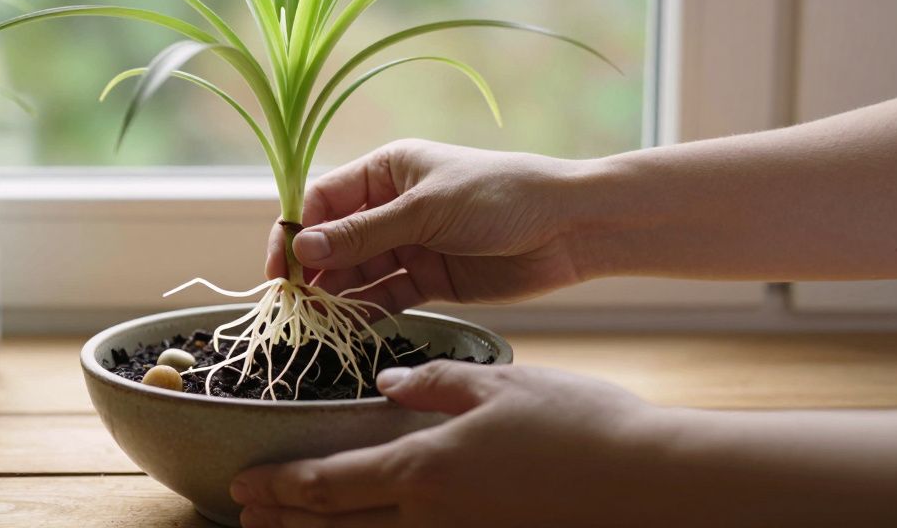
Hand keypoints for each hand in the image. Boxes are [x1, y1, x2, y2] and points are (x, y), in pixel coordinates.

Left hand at [230, 360, 666, 527]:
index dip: (281, 485)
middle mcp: (432, 518)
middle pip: (337, 526)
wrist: (652, 486)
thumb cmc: (579, 425)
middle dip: (285, 521)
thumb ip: (433, 382)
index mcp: (426, 468)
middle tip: (245, 515)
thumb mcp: (499, 384)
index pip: (330, 482)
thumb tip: (386, 382)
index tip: (243, 483)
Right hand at [268, 139, 585, 307]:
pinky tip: (351, 326)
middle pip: (336, 240)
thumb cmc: (499, 197)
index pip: (323, 201)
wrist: (570, 227)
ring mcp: (411, 244)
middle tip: (294, 304)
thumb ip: (364, 234)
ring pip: (359, 272)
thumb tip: (304, 249)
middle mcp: (392, 207)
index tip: (282, 269)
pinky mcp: (431, 279)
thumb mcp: (426, 211)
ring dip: (337, 295)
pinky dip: (368, 311)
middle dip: (313, 270)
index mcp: (387, 171)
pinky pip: (387, 296)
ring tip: (316, 322)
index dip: (297, 232)